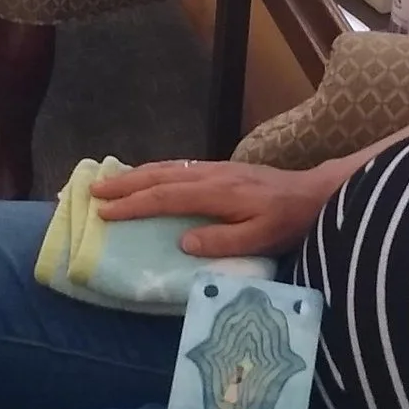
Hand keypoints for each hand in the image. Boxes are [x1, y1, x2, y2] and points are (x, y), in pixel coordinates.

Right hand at [90, 158, 340, 256]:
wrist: (315, 193)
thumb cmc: (288, 221)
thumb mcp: (261, 238)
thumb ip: (223, 241)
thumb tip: (184, 243)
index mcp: (217, 193)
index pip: (166, 197)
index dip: (134, 205)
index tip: (105, 213)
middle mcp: (211, 175)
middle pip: (160, 176)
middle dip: (125, 184)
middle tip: (93, 192)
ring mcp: (216, 168)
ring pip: (168, 167)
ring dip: (136, 174)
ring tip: (109, 180)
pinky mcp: (221, 169)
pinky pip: (180, 165)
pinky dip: (156, 170)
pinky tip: (147, 175)